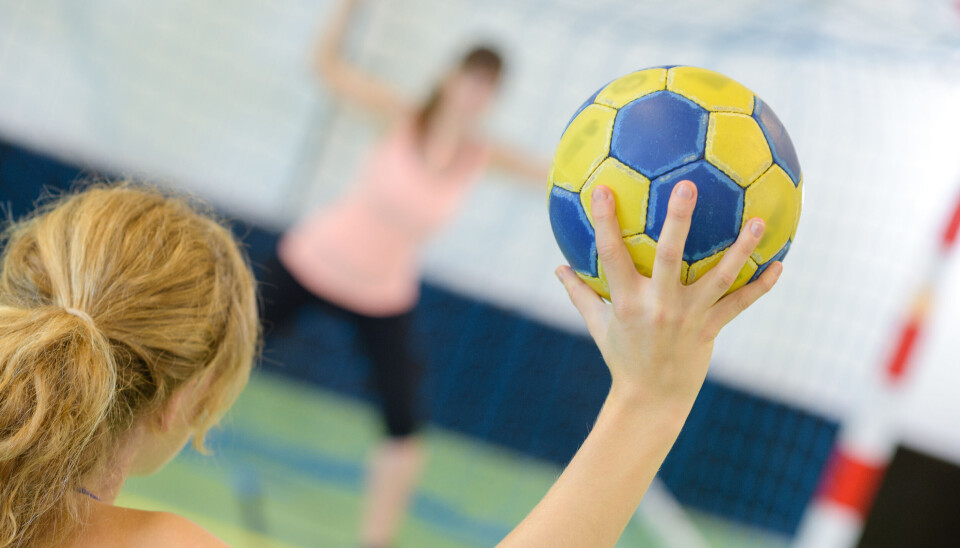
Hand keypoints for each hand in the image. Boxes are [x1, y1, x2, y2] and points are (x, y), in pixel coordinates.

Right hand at [556, 180, 781, 409]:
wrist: (651, 400)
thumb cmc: (622, 357)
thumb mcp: (597, 325)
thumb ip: (580, 293)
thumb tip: (557, 267)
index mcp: (626, 301)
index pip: (610, 255)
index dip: (604, 222)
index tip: (602, 189)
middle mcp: (658, 306)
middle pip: (669, 257)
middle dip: (678, 221)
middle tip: (687, 185)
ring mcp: (689, 318)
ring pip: (719, 278)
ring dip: (741, 249)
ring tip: (758, 220)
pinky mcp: (711, 329)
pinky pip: (740, 304)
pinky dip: (761, 285)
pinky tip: (781, 263)